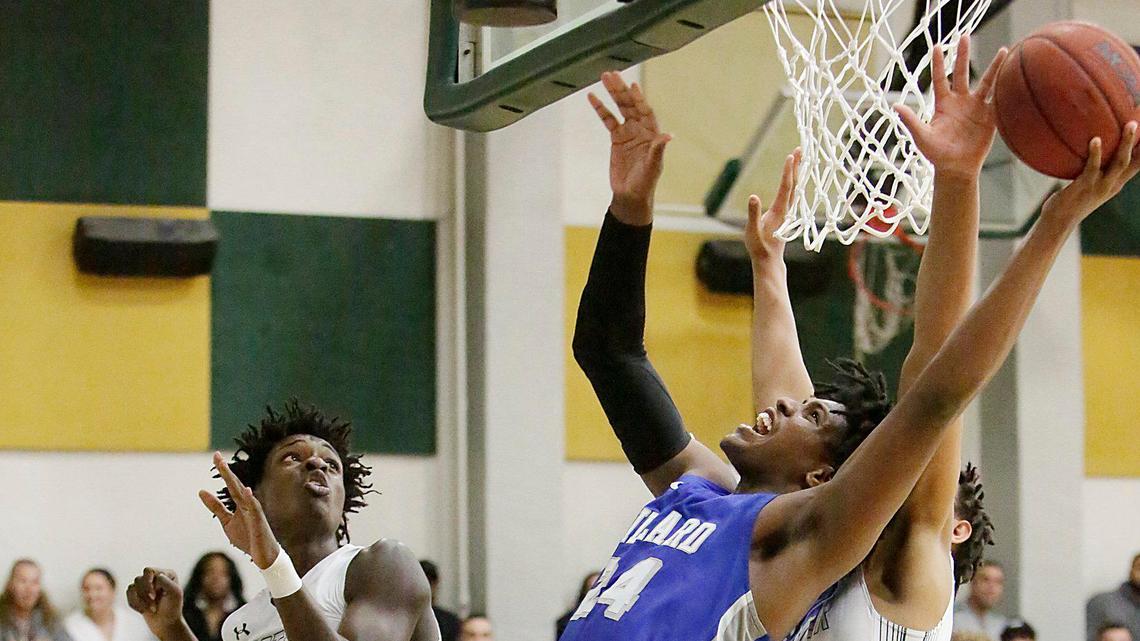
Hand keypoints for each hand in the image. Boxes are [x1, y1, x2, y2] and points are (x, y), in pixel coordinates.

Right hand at [126, 568, 183, 636]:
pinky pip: (129, 593)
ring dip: (140, 601)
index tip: (154, 597)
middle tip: (153, 606)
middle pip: (139, 579)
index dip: (148, 584)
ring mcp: (145, 584)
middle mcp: (155, 576)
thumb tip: (156, 575)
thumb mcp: (174, 594)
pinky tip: (143, 610)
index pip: (149, 571)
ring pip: (132, 586)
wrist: (166, 624)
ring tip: (150, 609)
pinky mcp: (137, 593)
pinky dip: (134, 604)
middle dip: (144, 595)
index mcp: (166, 574)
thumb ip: (166, 582)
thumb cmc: (172, 608)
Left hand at [199, 451, 280, 569]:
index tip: (215, 456)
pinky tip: (247, 490)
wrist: (263, 556)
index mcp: (240, 503)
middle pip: (236, 484)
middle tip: (216, 455)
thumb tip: (201, 491)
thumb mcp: (227, 521)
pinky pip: (255, 510)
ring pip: (243, 493)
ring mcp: (255, 512)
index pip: (230, 484)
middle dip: (226, 470)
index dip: (223, 471)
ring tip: (225, 469)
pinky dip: (251, 499)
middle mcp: (248, 504)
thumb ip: (216, 507)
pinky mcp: (259, 522)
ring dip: (234, 481)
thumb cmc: (248, 538)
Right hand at [588, 71, 671, 224]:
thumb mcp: (653, 167)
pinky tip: (592, 97)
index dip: (639, 99)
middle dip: (621, 90)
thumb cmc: (645, 183)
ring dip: (612, 93)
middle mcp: (641, 130)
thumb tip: (669, 136)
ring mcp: (628, 132)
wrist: (630, 196)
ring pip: (619, 108)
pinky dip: (600, 108)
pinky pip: (607, 120)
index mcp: (652, 134)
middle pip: (630, 105)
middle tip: (612, 74)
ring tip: (603, 77)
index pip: (645, 111)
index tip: (632, 85)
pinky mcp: (616, 138)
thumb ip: (658, 150)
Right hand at [745, 149, 800, 261]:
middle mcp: (786, 209)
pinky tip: (794, 177)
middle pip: (794, 184)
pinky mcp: (785, 214)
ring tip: (799, 158)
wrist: (769, 261)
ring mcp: (787, 212)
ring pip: (795, 188)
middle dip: (797, 166)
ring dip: (797, 172)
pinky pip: (792, 193)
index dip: (788, 172)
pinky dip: (794, 181)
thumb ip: (753, 214)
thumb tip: (753, 196)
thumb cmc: (760, 247)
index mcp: (779, 211)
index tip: (791, 156)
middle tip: (800, 149)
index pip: (785, 187)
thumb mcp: (752, 232)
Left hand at [895, 36, 1008, 181]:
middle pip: (962, 73)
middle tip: (964, 37)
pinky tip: (1014, 73)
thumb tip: (895, 106)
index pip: (939, 78)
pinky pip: (998, 99)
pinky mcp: (990, 117)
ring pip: (987, 82)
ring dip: (995, 67)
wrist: (956, 169)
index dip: (938, 63)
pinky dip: (1005, 87)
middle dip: (963, 55)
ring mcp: (976, 108)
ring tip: (1003, 50)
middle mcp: (960, 101)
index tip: (937, 46)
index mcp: (943, 104)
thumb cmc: (936, 154)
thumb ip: (911, 120)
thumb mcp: (922, 137)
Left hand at [1042, 122, 1139, 225]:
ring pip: (1120, 162)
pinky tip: (1095, 140)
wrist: (1059, 220)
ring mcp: (1100, 186)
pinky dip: (1096, 153)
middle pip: (1135, 161)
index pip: (1137, 163)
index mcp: (1116, 182)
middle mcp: (1113, 184)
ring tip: (1130, 125)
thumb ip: (1094, 169)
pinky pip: (1093, 167)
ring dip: (1126, 143)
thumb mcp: (1088, 184)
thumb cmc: (1070, 199)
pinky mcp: (1085, 186)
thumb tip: (1092, 146)